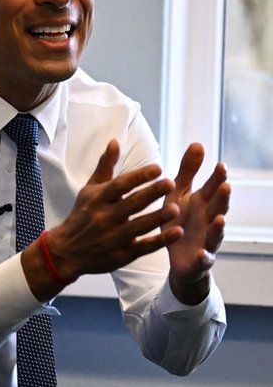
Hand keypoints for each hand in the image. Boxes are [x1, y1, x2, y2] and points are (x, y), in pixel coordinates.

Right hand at [24, 140, 181, 300]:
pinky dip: (161, 241)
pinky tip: (177, 232)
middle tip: (171, 183)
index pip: (119, 186)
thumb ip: (105, 166)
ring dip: (158, 217)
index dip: (138, 176)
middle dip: (152, 193)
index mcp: (97, 199)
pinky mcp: (122, 255)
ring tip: (175, 207)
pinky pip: (144, 247)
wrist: (67, 251)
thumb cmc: (82, 215)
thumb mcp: (89, 190)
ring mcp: (114, 238)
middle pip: (131, 204)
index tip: (157, 168)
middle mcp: (105, 217)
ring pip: (139, 226)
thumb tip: (115, 141)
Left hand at [164, 143, 230, 303]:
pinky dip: (204, 257)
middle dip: (222, 198)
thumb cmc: (179, 220)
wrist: (177, 257)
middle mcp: (208, 221)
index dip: (217, 178)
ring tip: (220, 219)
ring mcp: (206, 240)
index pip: (212, 188)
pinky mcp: (199, 260)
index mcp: (202, 203)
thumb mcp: (178, 194)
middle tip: (225, 186)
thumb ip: (188, 171)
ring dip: (219, 227)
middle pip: (218, 208)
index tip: (220, 165)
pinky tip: (202, 253)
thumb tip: (198, 143)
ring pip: (216, 234)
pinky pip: (204, 259)